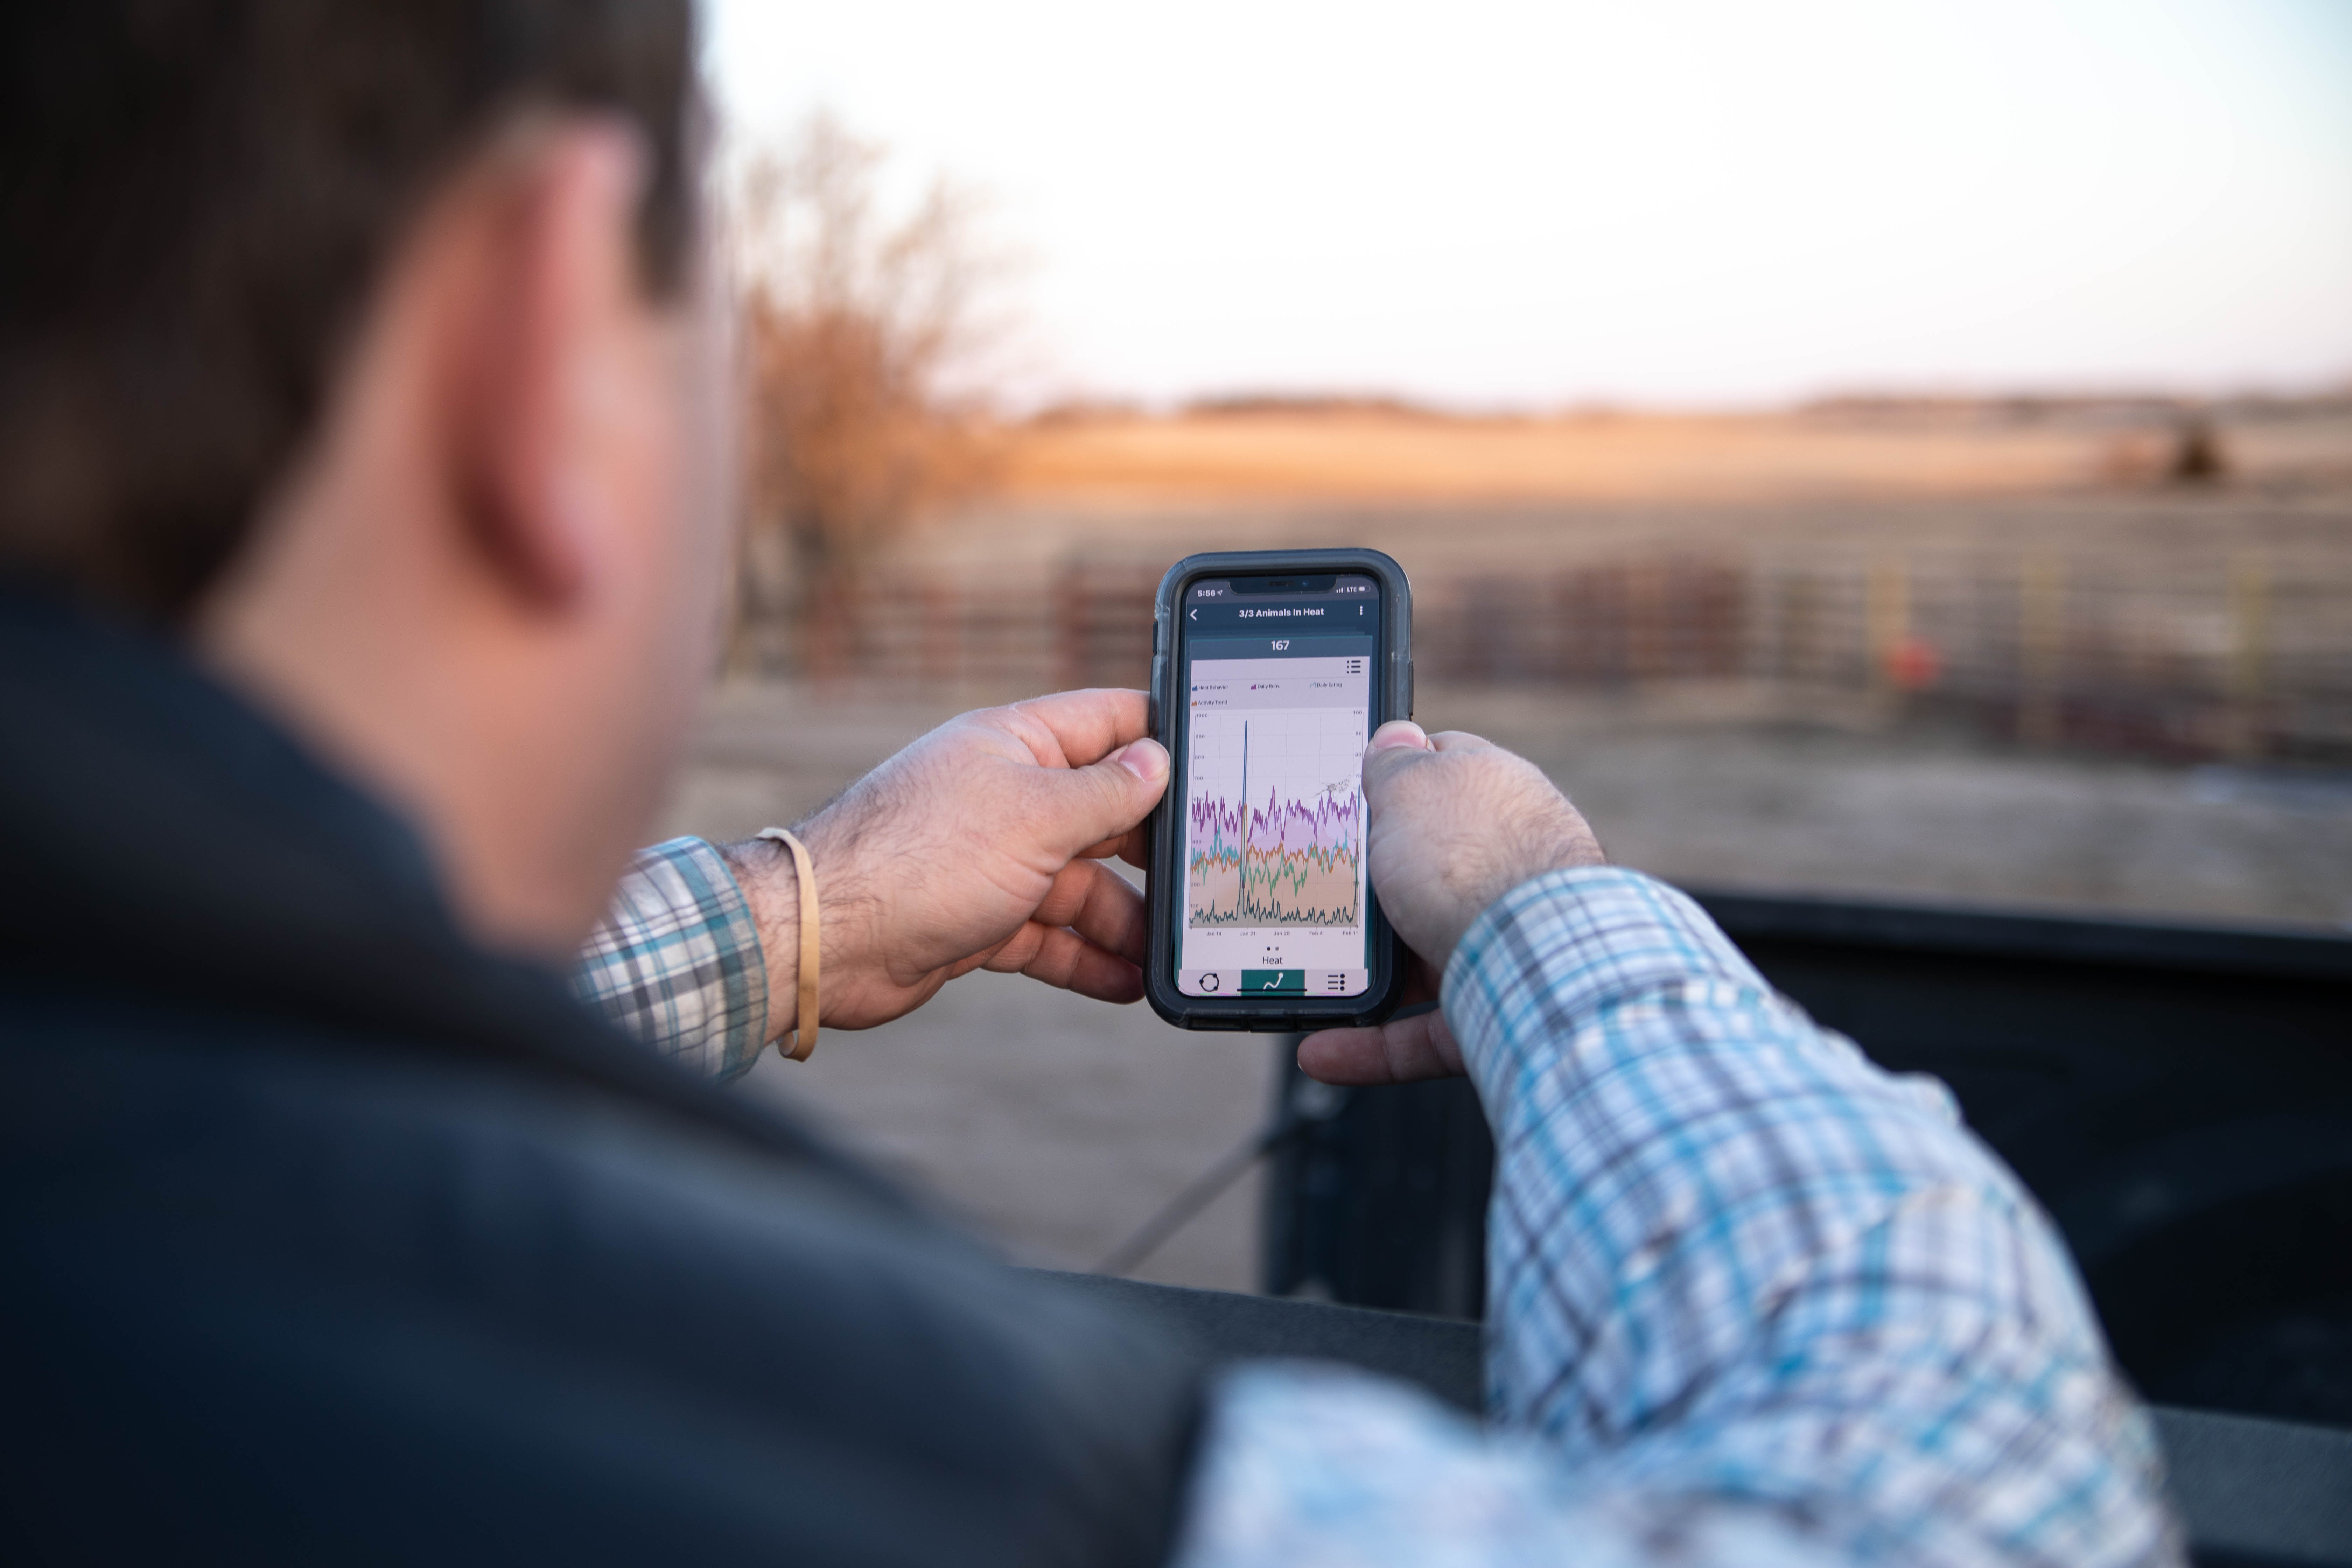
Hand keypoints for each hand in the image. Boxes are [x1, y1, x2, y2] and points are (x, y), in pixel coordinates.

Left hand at [722, 689, 1166, 1035]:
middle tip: (1204, 882)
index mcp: (1017, 746)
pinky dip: (1086, 958)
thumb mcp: (1034, 815)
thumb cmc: (919, 858)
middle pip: (1104, 815)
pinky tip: (1126, 981)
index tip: (1218, 764)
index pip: (1109, 722)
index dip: (1164, 738)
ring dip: (1125, 921)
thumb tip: (1157, 758)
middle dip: (1153, 853)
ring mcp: (994, 860)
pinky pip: (1049, 936)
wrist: (826, 940)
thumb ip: (1105, 790)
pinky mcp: (980, 918)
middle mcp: (1007, 797)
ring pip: (1081, 886)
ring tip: (1169, 953)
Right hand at [1298, 720, 1602, 1085]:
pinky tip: (1322, 1050)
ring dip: (1360, 971)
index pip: (1439, 774)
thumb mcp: (1412, 786)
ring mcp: (1504, 939)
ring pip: (1418, 956)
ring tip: (1306, 976)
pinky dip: (1371, 1043)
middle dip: (1369, 890)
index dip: (1388, 782)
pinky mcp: (1495, 1008)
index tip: (1343, 803)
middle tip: (1314, 893)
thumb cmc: (1472, 862)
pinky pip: (1420, 1030)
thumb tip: (1395, 736)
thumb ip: (1395, 762)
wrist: (1539, 961)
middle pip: (1422, 871)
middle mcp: (1506, 865)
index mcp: (1495, 796)